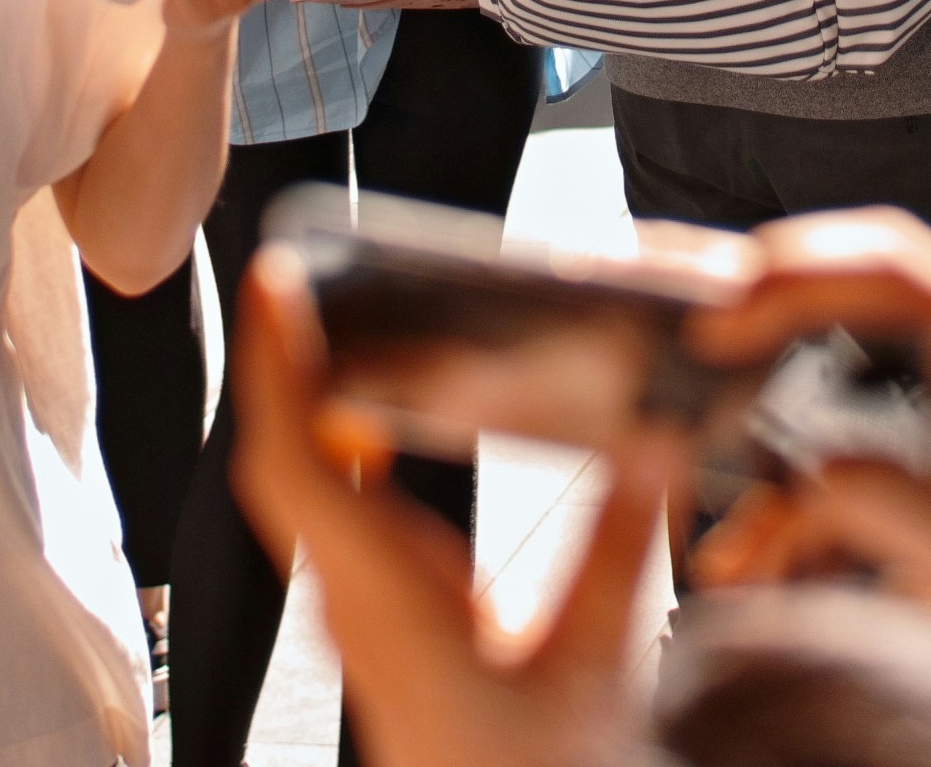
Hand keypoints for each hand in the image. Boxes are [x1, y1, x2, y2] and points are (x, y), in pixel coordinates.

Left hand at [234, 257, 679, 766]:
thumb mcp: (593, 656)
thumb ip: (625, 543)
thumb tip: (653, 440)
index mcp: (390, 599)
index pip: (297, 464)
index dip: (278, 369)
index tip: (277, 288)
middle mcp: (350, 600)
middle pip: (282, 459)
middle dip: (281, 360)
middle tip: (298, 275)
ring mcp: (349, 609)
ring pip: (294, 484)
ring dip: (301, 400)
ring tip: (323, 321)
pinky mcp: (368, 615)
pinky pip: (323, 511)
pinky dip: (331, 446)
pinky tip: (366, 419)